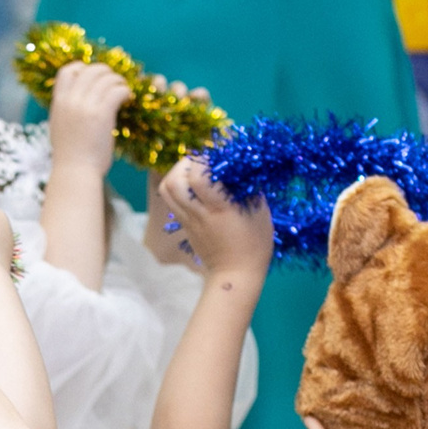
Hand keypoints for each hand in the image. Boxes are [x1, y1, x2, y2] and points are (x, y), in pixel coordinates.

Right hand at [47, 61, 129, 177]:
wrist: (75, 173)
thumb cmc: (70, 156)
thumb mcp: (60, 127)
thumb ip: (66, 110)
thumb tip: (77, 100)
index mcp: (58, 102)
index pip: (68, 70)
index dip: (83, 68)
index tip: (94, 78)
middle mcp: (71, 100)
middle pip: (91, 70)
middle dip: (106, 73)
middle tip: (115, 83)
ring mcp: (86, 106)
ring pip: (107, 78)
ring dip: (119, 81)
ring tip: (124, 91)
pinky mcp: (102, 114)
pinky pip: (117, 90)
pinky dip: (125, 91)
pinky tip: (128, 99)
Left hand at [155, 156, 272, 281]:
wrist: (235, 275)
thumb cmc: (255, 244)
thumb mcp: (260, 212)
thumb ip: (248, 187)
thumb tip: (241, 164)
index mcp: (220, 209)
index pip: (198, 178)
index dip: (204, 160)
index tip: (218, 154)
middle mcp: (199, 213)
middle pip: (174, 181)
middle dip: (185, 163)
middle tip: (202, 161)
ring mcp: (188, 220)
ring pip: (167, 190)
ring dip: (177, 174)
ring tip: (194, 170)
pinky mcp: (184, 225)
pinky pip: (172, 200)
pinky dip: (178, 186)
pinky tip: (193, 186)